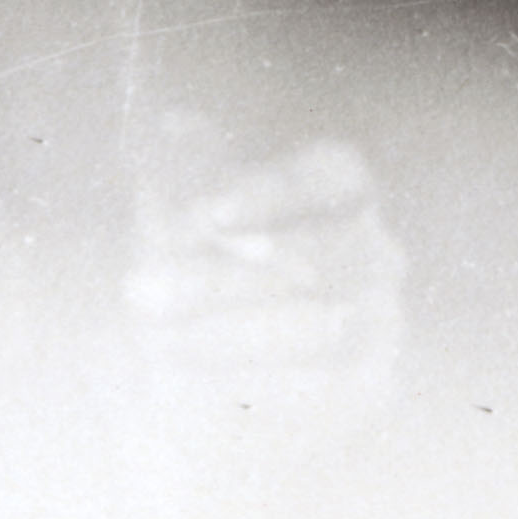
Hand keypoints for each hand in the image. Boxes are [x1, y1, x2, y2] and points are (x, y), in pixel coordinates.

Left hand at [125, 131, 405, 423]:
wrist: (229, 394)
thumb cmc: (210, 287)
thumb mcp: (188, 228)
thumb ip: (185, 176)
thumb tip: (172, 124)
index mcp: (345, 197)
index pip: (335, 174)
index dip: (275, 190)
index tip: (205, 215)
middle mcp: (377, 254)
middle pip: (314, 257)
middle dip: (219, 279)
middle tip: (137, 292)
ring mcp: (380, 324)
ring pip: (311, 328)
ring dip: (221, 335)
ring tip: (150, 343)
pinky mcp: (370, 390)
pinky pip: (311, 391)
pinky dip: (242, 386)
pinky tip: (181, 388)